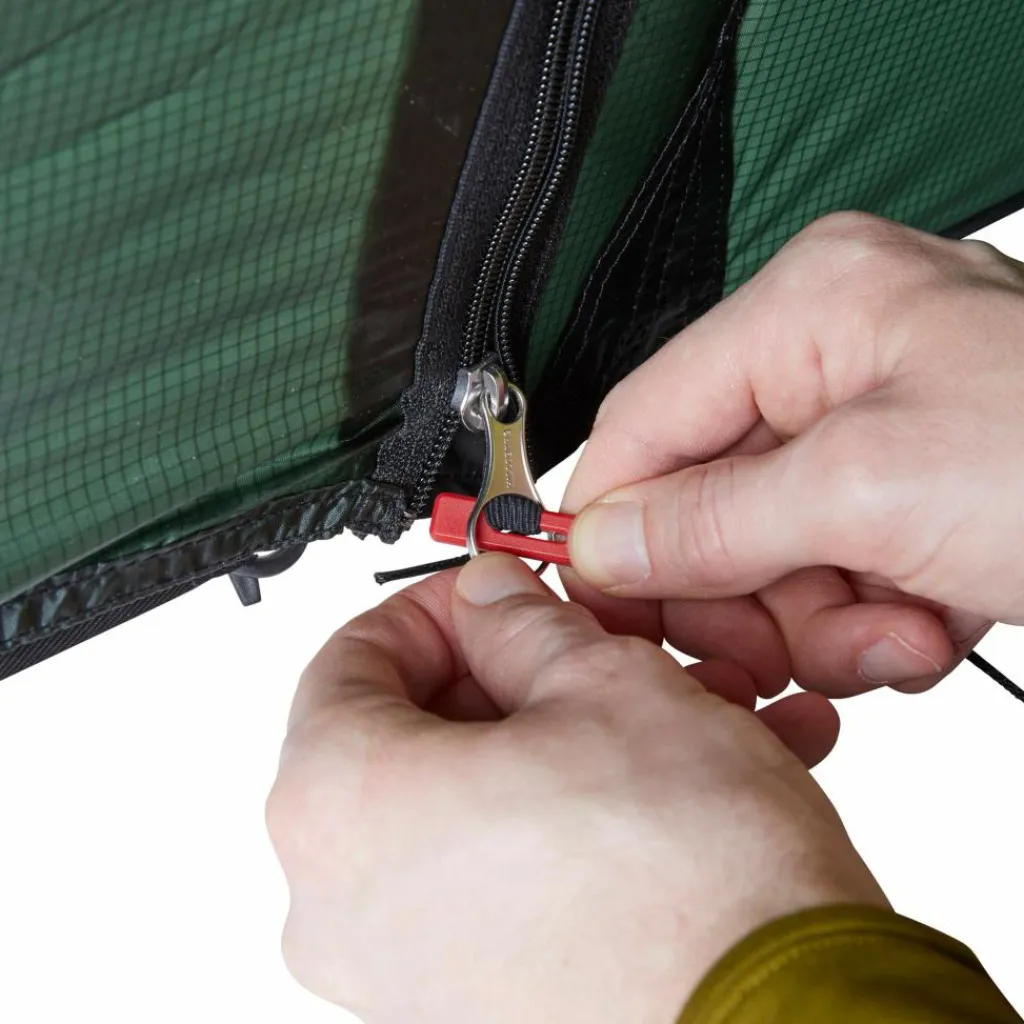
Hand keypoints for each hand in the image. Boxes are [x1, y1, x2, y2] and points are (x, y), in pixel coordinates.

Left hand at [267, 555, 884, 1023]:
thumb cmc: (690, 882)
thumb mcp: (601, 683)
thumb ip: (519, 622)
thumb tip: (492, 602)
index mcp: (341, 805)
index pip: (350, 659)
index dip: (435, 608)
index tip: (496, 594)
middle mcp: (346, 905)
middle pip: (415, 736)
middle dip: (517, 675)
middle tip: (585, 648)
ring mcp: (406, 968)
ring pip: (477, 805)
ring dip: (566, 742)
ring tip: (664, 713)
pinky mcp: (474, 1004)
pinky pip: (505, 874)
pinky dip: (572, 820)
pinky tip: (664, 790)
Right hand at [564, 212, 1023, 697]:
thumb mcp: (872, 489)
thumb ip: (709, 523)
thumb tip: (599, 547)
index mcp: (809, 308)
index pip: (643, 420)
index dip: (611, 519)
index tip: (596, 601)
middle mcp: (832, 362)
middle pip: (700, 502)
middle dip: (738, 592)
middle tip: (772, 647)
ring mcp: (873, 436)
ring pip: (763, 558)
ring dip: (814, 623)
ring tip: (894, 635)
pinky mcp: (907, 501)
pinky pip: (828, 579)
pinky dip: (865, 629)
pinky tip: (924, 630)